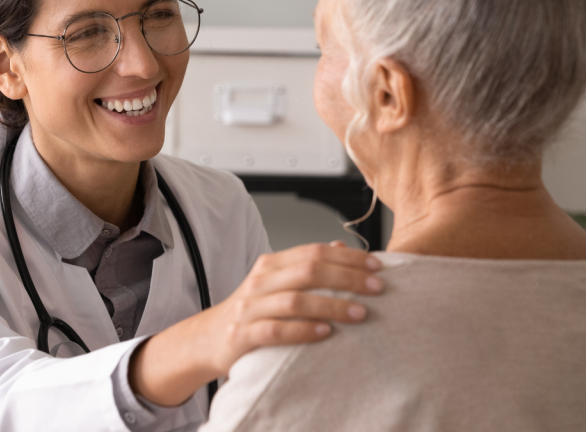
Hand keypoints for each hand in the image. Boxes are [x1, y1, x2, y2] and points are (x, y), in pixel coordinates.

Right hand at [129, 241, 382, 405]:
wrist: (208, 339)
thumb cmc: (250, 312)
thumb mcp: (276, 284)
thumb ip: (305, 266)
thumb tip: (341, 247)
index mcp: (271, 265)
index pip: (313, 252)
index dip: (347, 257)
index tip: (377, 266)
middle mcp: (260, 282)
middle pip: (308, 271)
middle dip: (347, 277)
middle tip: (376, 288)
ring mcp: (250, 308)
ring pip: (295, 300)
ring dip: (331, 305)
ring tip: (360, 313)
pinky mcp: (243, 335)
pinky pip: (275, 330)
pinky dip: (303, 330)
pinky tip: (325, 333)